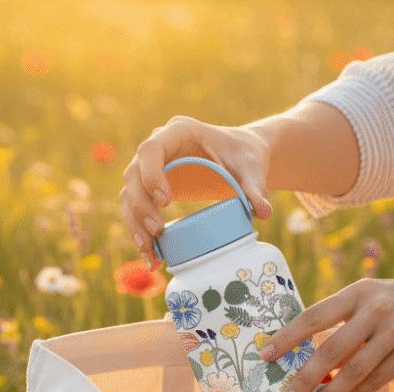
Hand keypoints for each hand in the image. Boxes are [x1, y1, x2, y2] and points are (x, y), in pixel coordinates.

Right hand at [120, 116, 272, 269]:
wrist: (240, 157)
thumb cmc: (244, 156)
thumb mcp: (251, 168)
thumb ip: (256, 188)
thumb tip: (263, 213)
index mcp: (179, 132)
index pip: (151, 149)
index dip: (151, 173)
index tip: (166, 200)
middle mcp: (159, 148)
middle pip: (133, 175)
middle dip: (141, 206)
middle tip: (158, 231)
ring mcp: (150, 169)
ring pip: (129, 196)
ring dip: (135, 226)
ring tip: (150, 254)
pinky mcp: (150, 189)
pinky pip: (136, 211)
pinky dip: (140, 235)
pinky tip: (151, 258)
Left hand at [259, 276, 393, 391]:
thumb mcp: (382, 298)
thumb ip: (350, 318)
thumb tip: (312, 352)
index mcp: (360, 291)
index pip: (313, 316)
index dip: (287, 338)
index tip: (264, 356)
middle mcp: (375, 308)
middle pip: (327, 350)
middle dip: (302, 379)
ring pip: (350, 371)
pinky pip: (375, 381)